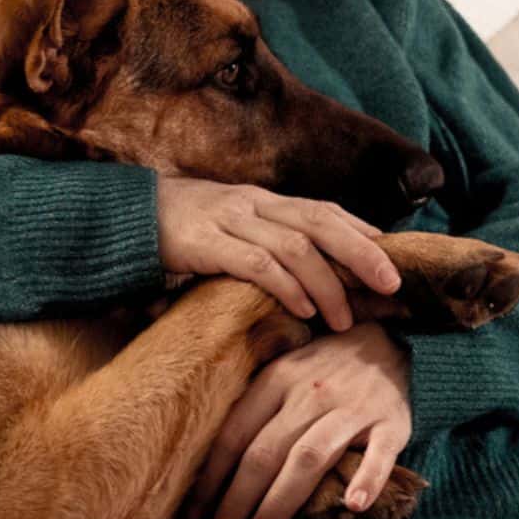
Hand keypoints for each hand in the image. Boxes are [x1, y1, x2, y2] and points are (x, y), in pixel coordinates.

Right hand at [157, 177, 400, 331]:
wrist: (124, 218)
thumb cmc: (184, 231)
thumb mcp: (231, 229)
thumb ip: (267, 243)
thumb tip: (312, 275)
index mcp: (263, 200)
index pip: (324, 209)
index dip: (361, 232)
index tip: (393, 259)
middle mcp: (253, 203)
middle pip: (321, 221)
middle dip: (362, 252)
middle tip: (391, 285)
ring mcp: (229, 220)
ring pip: (295, 245)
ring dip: (327, 283)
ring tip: (345, 318)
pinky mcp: (205, 242)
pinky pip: (256, 263)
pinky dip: (286, 286)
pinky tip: (303, 309)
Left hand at [185, 322, 412, 518]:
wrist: (388, 343)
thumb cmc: (323, 369)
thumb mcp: (283, 371)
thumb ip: (254, 408)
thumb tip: (211, 465)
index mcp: (278, 379)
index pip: (235, 434)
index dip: (212, 477)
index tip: (195, 514)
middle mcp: (310, 394)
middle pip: (266, 452)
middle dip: (238, 500)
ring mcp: (352, 409)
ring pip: (310, 456)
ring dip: (282, 499)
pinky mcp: (391, 423)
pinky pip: (380, 453)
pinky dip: (368, 479)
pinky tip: (353, 506)